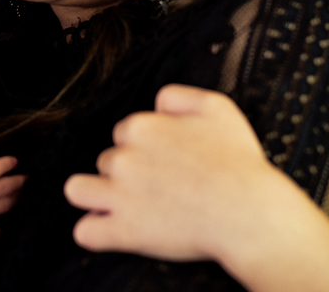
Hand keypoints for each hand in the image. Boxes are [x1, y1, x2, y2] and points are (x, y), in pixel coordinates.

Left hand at [64, 84, 295, 262]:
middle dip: (125, 171)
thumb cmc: (239, 163)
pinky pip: (85, 232)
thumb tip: (157, 102)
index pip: (124, 131)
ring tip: (118, 204)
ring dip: (94, 194)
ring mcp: (119, 195)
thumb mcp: (217, 107)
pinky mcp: (123, 231)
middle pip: (106, 160)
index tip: (164, 160)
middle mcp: (123, 158)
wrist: (249, 213)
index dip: (143, 146)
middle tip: (157, 186)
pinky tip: (109, 229)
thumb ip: (178, 95)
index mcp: (142, 127)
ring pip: (79, 189)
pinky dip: (94, 232)